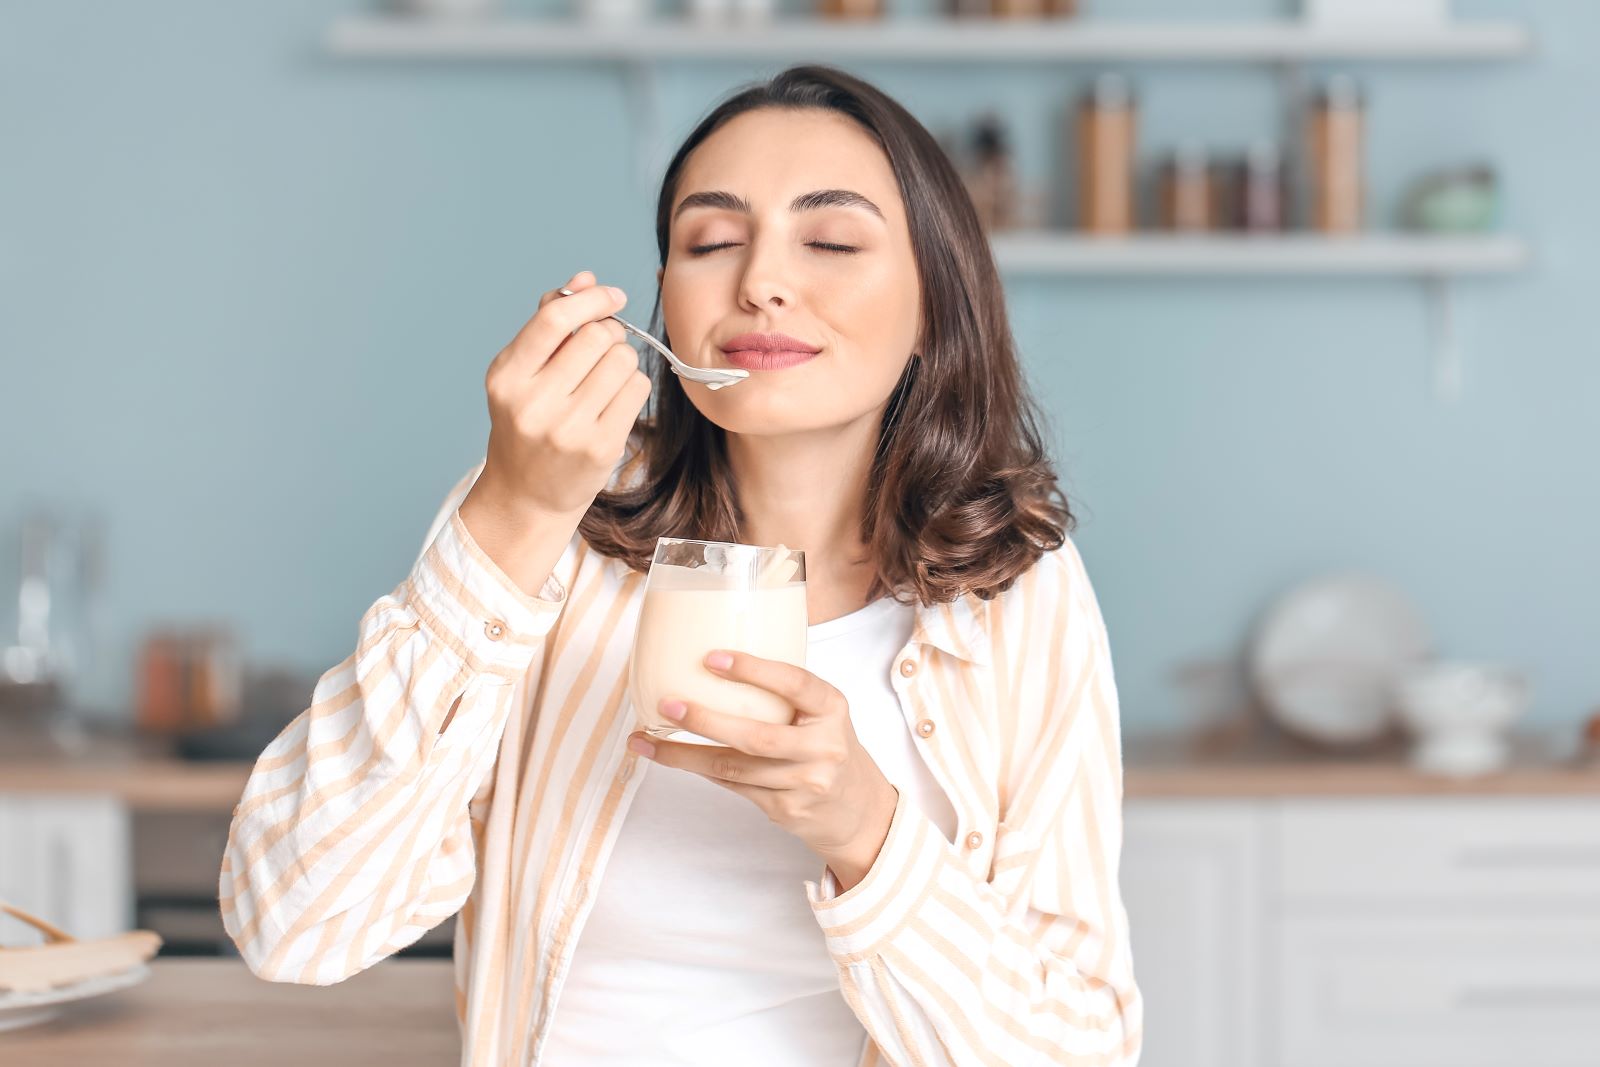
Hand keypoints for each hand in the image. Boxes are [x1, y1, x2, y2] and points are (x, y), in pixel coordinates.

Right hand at [471, 269, 652, 519]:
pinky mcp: (601, 447)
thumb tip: (584, 279)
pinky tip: (614, 400)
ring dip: (622, 361)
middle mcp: (534, 403)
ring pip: (623, 359)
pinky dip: (632, 385)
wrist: (526, 494)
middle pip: (598, 336)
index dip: (591, 299)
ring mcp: (568, 429)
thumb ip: (548, 322)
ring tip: (604, 380)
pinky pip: (638, 388)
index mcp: (508, 377)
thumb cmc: (527, 421)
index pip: (554, 318)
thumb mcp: (521, 372)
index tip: (613, 296)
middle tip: (602, 350)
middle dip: (609, 333)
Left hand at [627, 651, 898, 891]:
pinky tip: (674, 758)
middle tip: (667, 704)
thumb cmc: (828, 746)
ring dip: (684, 755)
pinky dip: (701, 770)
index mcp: (832, 709)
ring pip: (734, 768)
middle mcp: (823, 747)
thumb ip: (786, 694)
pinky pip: (734, 786)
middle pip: (756, 736)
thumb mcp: (823, 713)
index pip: (795, 683)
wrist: (859, 810)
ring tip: (646, 740)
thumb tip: (716, 663)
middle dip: (705, 721)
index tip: (712, 658)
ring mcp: (805, 783)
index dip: (753, 670)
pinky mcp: (786, 809)